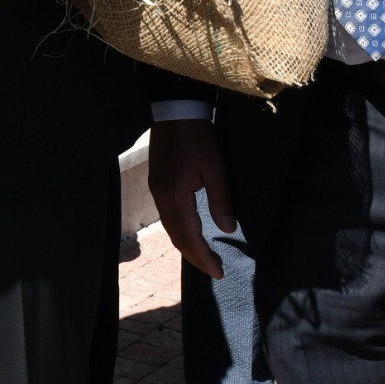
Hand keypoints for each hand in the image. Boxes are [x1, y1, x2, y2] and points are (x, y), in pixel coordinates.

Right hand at [147, 118, 234, 279]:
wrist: (174, 110)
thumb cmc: (198, 136)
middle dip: (195, 257)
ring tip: (203, 257)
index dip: (204, 257)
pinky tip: (190, 233)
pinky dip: (180, 231)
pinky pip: (168, 217)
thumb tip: (228, 229)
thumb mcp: (215, 167)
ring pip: (170, 228)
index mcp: (175, 195)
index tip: (218, 273)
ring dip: (186, 246)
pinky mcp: (157, 183)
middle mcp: (161, 197)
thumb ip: (221, 200)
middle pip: (177, 237)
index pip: (190, 236)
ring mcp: (156, 190)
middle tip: (213, 271)